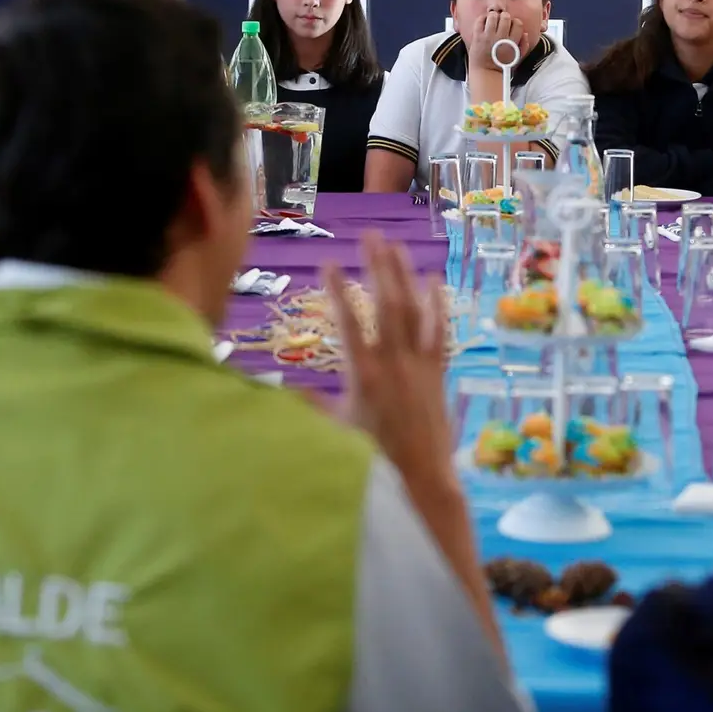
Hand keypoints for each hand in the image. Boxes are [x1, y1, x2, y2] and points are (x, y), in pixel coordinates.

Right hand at [326, 234, 451, 480]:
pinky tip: (432, 280)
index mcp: (362, 375)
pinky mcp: (437, 370)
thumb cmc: (372, 456)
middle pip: (386, 304)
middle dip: (378, 267)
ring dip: (404, 276)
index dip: (336, 291)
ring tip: (395, 246)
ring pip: (413, 311)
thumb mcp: (334, 429)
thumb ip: (308, 405)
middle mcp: (392, 362)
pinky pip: (439, 331)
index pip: (348, 322)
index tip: (326, 263)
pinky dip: (436, 305)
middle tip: (369, 237)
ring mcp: (418, 364)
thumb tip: (273, 390)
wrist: (421, 474)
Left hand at [466, 7, 526, 73]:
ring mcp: (488, 36)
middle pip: (505, 17)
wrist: (486, 72)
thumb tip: (525, 33)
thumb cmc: (502, 65)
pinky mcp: (477, 37)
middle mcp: (501, 38)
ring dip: (493, 16)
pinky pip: (479, 21)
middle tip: (501, 21)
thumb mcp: (517, 57)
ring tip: (492, 21)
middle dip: (504, 17)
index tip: (511, 25)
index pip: (518, 24)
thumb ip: (524, 45)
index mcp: (512, 43)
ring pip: (492, 16)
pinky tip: (484, 22)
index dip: (515, 22)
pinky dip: (482, 18)